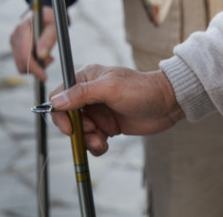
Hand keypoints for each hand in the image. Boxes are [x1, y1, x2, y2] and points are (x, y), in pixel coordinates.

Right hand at [10, 6, 56, 81]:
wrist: (43, 13)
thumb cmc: (51, 18)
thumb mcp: (55, 26)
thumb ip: (48, 39)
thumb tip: (41, 56)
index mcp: (23, 28)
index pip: (25, 55)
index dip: (34, 68)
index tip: (44, 77)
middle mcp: (15, 35)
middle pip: (20, 63)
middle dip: (36, 67)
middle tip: (50, 59)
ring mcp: (13, 40)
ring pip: (20, 64)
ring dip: (35, 65)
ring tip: (48, 55)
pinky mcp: (14, 45)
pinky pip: (21, 60)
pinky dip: (32, 61)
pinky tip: (41, 52)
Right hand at [50, 65, 184, 154]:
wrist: (166, 104)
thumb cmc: (141, 90)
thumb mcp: (111, 89)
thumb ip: (82, 93)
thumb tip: (56, 100)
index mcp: (87, 78)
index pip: (59, 95)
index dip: (60, 113)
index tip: (70, 127)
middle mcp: (89, 94)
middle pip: (67, 117)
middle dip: (78, 130)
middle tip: (93, 131)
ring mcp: (98, 111)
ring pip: (79, 132)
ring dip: (87, 140)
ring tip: (103, 140)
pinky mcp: (106, 126)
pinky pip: (90, 140)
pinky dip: (95, 146)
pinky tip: (107, 143)